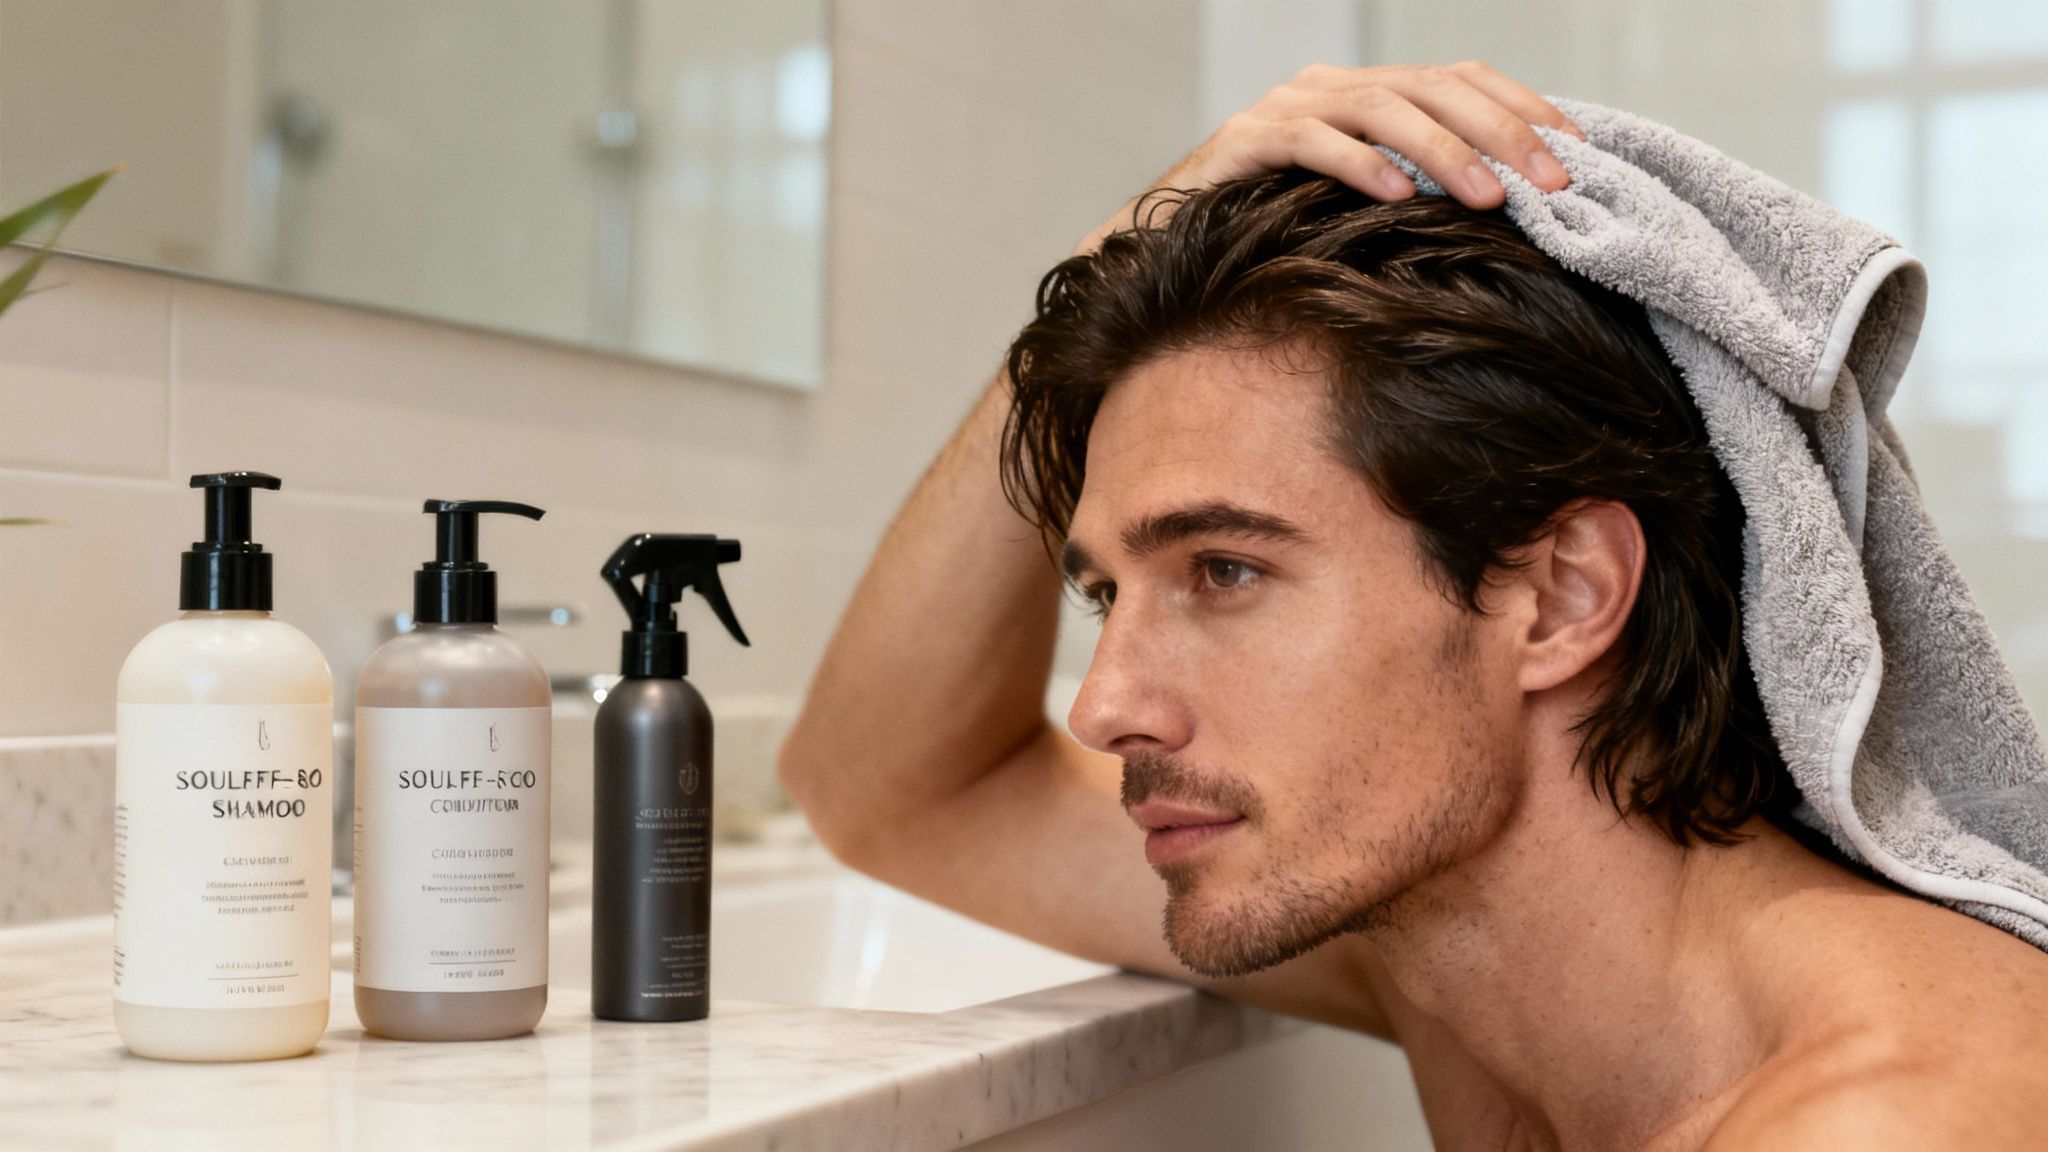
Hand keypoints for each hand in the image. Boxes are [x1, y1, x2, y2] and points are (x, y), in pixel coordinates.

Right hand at [1076, 61, 1583, 254]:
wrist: (1162, 247)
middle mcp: (1329, 87)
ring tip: (1486, 196)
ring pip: (1380, 109)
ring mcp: (1285, 109)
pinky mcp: (1244, 141)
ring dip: (1442, 152)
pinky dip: (1356, 165)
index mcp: (1365, 93)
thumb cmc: (1270, 235)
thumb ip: (1416, 196)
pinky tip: (1393, 195)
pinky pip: (1310, 143)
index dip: (1522, 109)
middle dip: (1500, 133)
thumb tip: (1510, 219)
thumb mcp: (1356, 212)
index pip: (1461, 79)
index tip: (1577, 156)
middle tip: (1550, 183)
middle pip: (1431, 87)